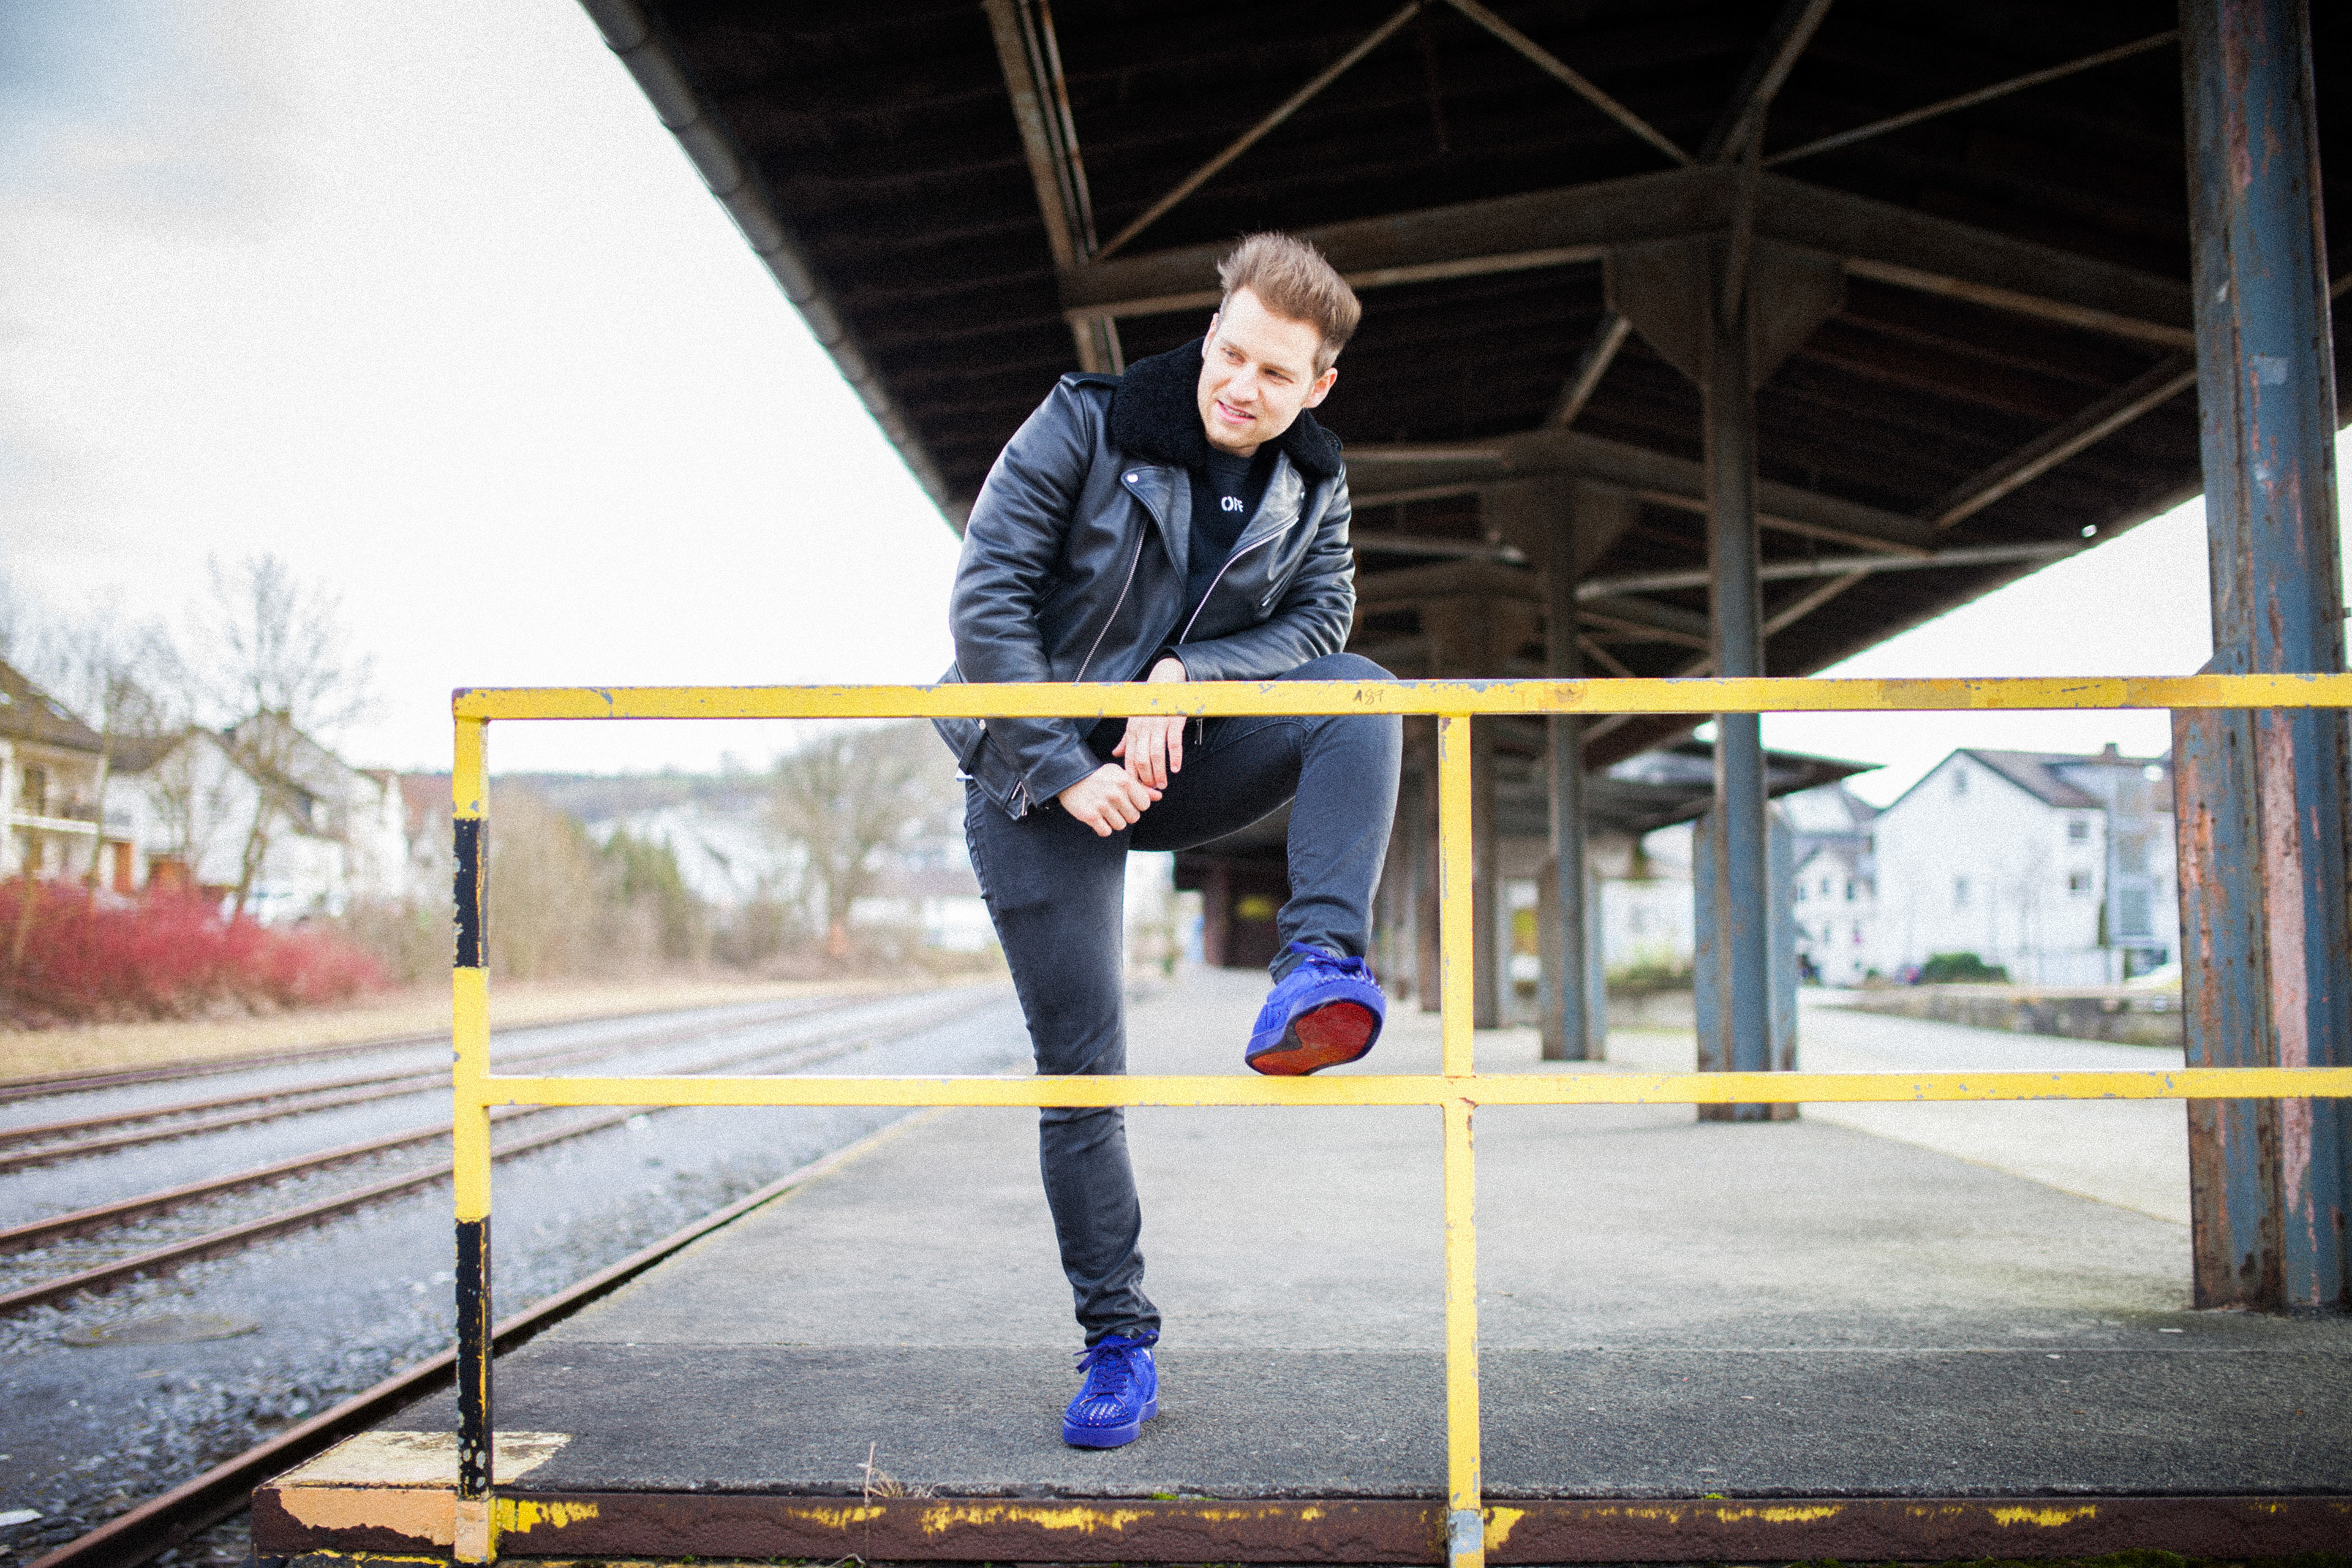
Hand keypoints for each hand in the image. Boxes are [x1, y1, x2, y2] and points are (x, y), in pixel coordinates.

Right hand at [1058, 764, 1159, 835]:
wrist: (1070, 777)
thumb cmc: (1100, 777)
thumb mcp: (1120, 776)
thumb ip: (1140, 787)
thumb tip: (1159, 796)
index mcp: (1125, 781)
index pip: (1144, 805)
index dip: (1136, 804)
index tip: (1126, 800)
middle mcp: (1115, 793)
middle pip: (1134, 818)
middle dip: (1125, 814)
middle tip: (1113, 805)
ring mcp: (1102, 805)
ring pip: (1120, 826)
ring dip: (1113, 821)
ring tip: (1104, 810)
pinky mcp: (1090, 816)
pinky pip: (1106, 831)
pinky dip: (1102, 827)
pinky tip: (1097, 817)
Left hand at [1111, 656, 1188, 789]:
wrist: (1165, 683)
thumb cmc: (1149, 705)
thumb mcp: (1134, 720)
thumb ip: (1126, 739)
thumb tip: (1116, 754)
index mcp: (1133, 730)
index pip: (1129, 758)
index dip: (1133, 775)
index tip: (1137, 788)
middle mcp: (1143, 728)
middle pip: (1141, 759)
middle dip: (1146, 777)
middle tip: (1152, 789)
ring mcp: (1158, 725)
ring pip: (1156, 754)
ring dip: (1160, 772)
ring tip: (1163, 784)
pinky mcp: (1173, 721)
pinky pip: (1173, 743)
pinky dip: (1174, 757)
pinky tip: (1175, 769)